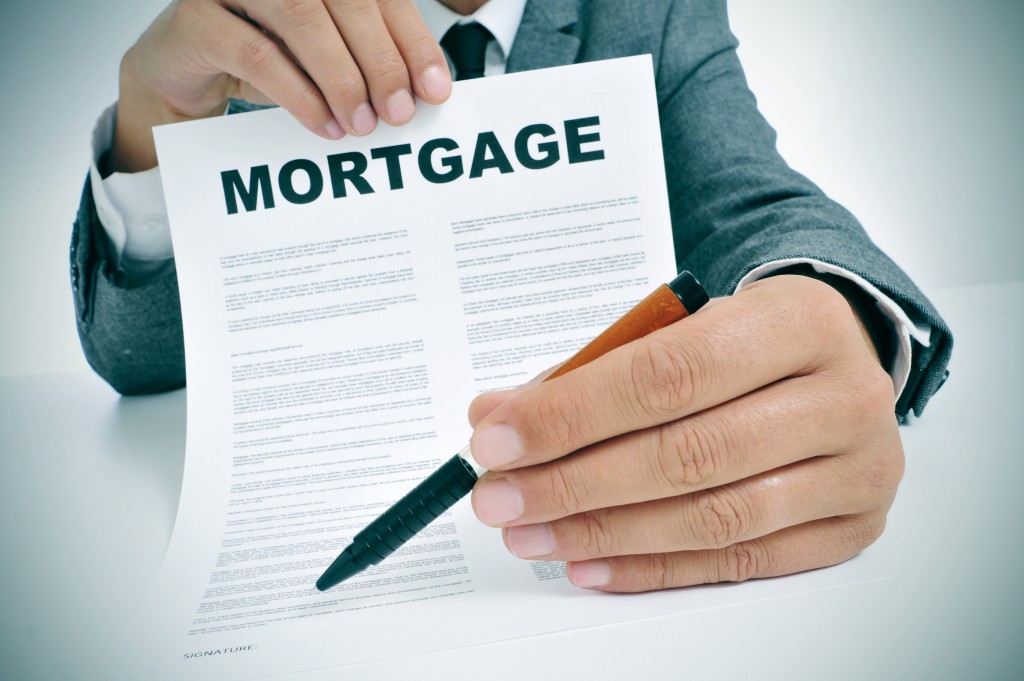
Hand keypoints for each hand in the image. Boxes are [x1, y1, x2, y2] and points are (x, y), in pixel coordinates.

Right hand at [111, 0, 450, 171]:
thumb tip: (423, 90)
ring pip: (302, 19)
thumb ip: (370, 61)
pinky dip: (300, 96)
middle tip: (399, 114)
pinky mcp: (198, 19)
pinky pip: (257, 55)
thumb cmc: (264, 56)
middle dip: (382, 62)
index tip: (437, 89)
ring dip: (341, 79)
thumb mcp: (325, 58)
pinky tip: (324, 125)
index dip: (414, 41)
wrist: (186, 71)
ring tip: (362, 125)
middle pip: (347, 1)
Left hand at [467, 275, 903, 591]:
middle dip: (575, 483)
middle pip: (689, 454)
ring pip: (715, 518)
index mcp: (798, 320)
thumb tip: (498, 419)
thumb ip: (592, 373)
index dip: (572, 414)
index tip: (497, 439)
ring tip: (533, 534)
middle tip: (502, 497)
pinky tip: (590, 563)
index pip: (668, 374)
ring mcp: (858, 468)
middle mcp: (842, 395)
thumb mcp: (681, 326)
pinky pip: (741, 562)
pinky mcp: (853, 526)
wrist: (839, 356)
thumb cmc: (746, 340)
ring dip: (606, 533)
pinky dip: (655, 567)